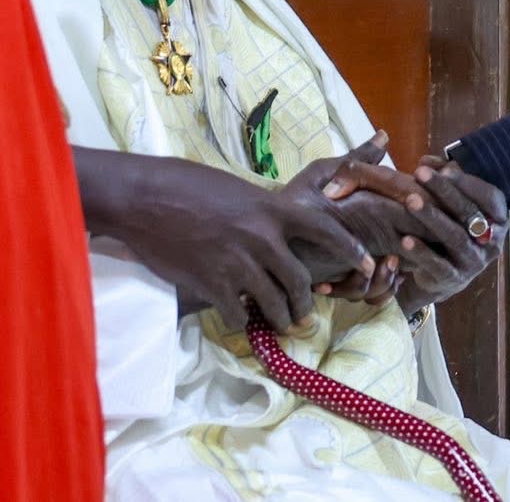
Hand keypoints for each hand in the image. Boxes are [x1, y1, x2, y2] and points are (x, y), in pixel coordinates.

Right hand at [76, 137, 383, 333]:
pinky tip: (239, 320)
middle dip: (305, 303)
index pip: (325, 229)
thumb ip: (263, 211)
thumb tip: (278, 227)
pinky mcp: (212, 284)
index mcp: (271, 210)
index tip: (365, 263)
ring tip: (282, 325)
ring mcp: (237, 264)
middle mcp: (262, 238)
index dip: (350, 248)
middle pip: (299, 281)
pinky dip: (242, 323)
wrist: (144, 197)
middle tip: (305, 315)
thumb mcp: (237, 190)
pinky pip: (238, 316)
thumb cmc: (187, 184)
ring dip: (281, 319)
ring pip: (274, 304)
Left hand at [326, 154, 506, 312]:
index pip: (491, 197)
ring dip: (432, 217)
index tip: (444, 168)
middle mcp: (492, 241)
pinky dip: (421, 251)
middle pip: (469, 213)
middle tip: (420, 173)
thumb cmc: (449, 227)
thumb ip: (442, 180)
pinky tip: (404, 239)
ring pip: (454, 237)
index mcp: (498, 218)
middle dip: (444, 191)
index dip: (468, 182)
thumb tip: (427, 161)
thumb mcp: (450, 203)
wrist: (442, 275)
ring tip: (410, 201)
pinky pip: (438, 265)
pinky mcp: (454, 279)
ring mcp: (474, 262)